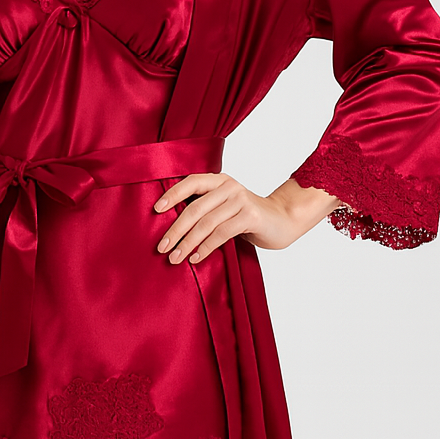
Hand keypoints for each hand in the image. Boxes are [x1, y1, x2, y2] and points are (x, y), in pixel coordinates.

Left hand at [153, 174, 342, 262]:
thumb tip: (172, 226)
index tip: (155, 210)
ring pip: (206, 223)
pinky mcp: (250, 215)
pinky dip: (206, 247)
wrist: (284, 220)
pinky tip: (196, 258)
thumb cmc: (248, 217)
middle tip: (161, 247)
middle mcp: (228, 186)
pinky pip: (221, 233)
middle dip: (175, 230)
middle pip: (194, 208)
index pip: (190, 182)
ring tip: (175, 258)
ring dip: (187, 243)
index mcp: (219, 181)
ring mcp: (240, 199)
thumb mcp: (225, 208)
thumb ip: (205, 209)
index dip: (172, 195)